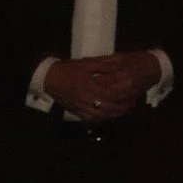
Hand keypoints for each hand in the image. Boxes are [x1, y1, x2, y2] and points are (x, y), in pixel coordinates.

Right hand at [45, 52, 160, 120]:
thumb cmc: (68, 69)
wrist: (49, 78)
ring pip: (100, 116)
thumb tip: (120, 67)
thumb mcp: (87, 64)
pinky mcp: (75, 111)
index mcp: (89, 87)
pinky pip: (90, 119)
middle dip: (122, 108)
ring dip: (114, 114)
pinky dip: (102, 118)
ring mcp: (79, 107)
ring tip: (123, 110)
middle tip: (132, 104)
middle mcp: (85, 99)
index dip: (124, 97)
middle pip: (108, 109)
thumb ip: (104, 66)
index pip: (111, 96)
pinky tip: (109, 115)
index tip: (133, 94)